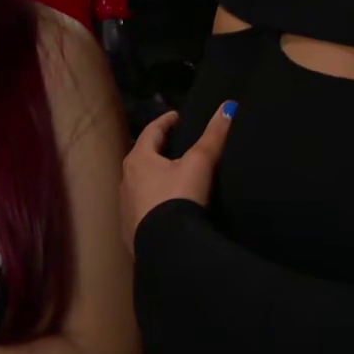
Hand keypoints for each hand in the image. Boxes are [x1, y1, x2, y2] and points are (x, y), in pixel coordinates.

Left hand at [120, 102, 234, 247]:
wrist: (166, 247)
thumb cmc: (179, 197)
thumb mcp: (199, 164)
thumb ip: (213, 136)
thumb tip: (228, 106)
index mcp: (139, 160)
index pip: (151, 132)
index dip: (165, 122)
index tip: (176, 116)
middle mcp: (126, 181)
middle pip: (141, 159)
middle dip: (156, 151)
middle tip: (172, 145)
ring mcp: (125, 208)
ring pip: (138, 186)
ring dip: (150, 179)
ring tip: (168, 178)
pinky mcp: (129, 231)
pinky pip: (140, 210)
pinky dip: (150, 204)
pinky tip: (161, 210)